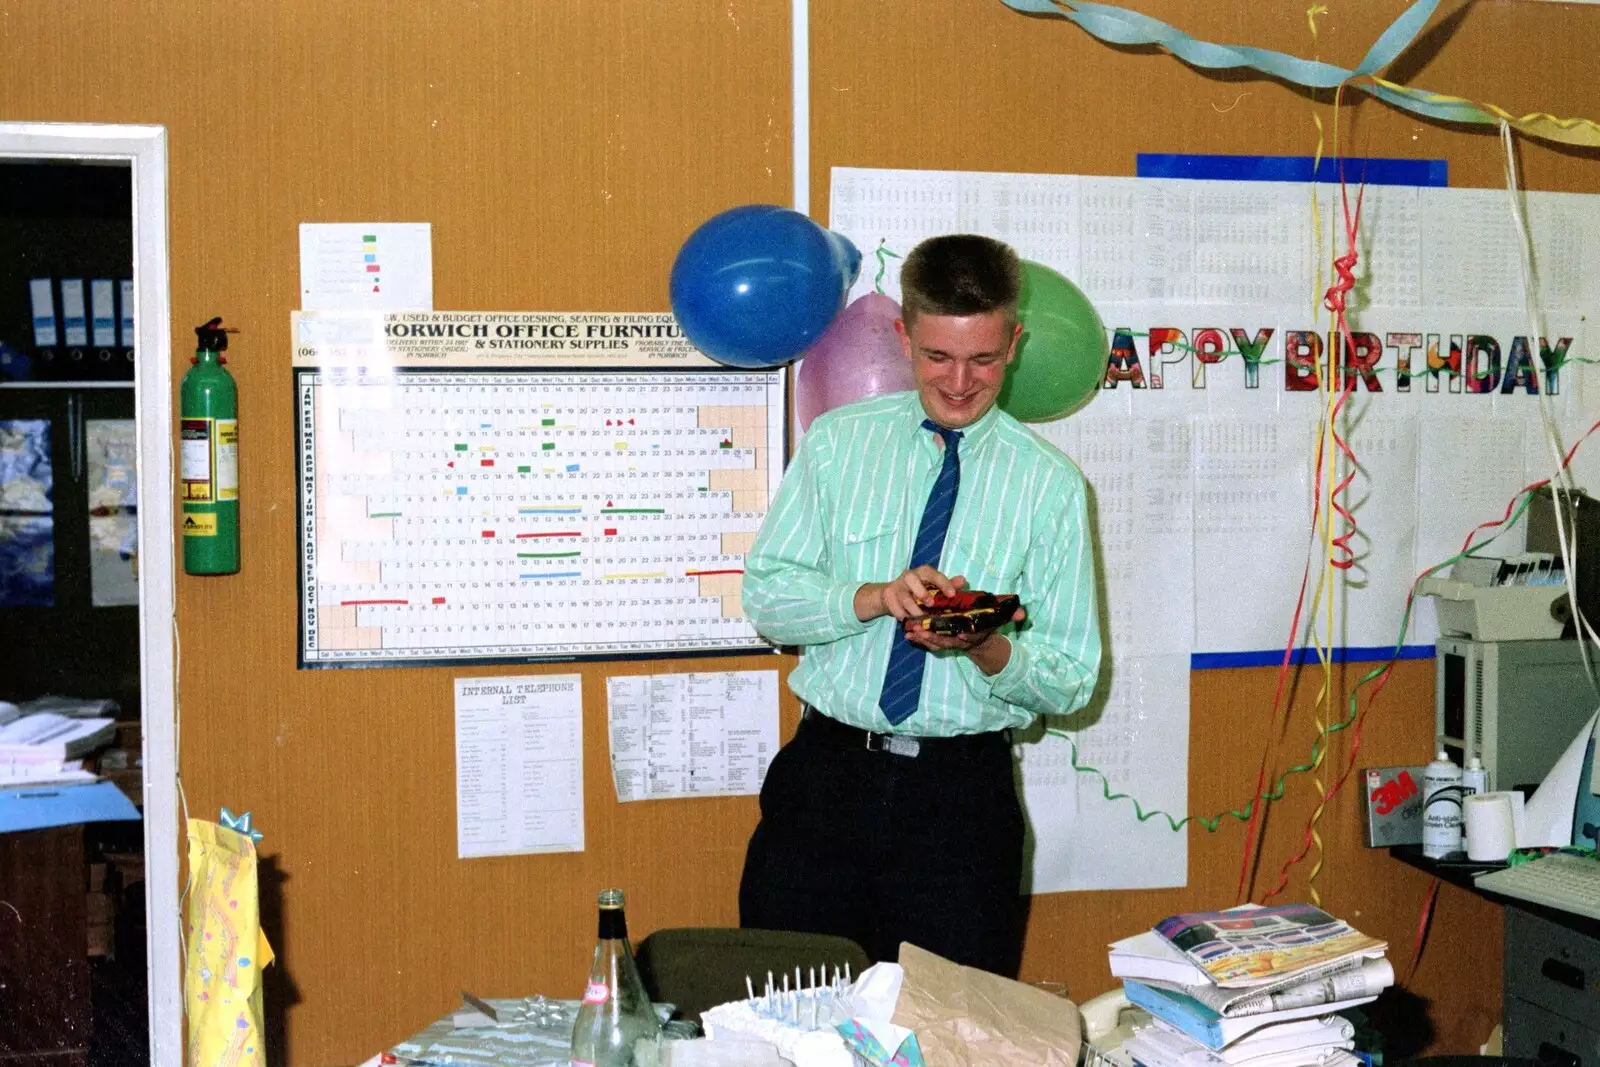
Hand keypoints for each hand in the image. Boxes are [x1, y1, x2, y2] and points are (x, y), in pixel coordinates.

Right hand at [879, 567, 964, 621]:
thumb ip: (949, 585)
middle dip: (922, 592)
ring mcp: (897, 585)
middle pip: (912, 579)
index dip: (944, 584)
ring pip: (904, 596)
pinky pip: (893, 606)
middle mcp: (909, 576)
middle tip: (931, 604)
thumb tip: (963, 581)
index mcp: (923, 572)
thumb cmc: (920, 590)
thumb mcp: (935, 587)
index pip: (934, 575)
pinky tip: (907, 620)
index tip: (952, 595)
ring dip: (913, 609)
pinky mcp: (888, 595)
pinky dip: (900, 613)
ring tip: (921, 618)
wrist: (894, 594)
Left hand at [903, 605, 1025, 674]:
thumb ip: (1010, 616)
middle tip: (922, 631)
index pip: (969, 636)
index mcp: (973, 634)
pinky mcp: (939, 641)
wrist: (979, 641)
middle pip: (947, 641)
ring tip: (910, 632)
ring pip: (934, 642)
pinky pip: (927, 642)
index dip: (963, 637)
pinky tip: (907, 634)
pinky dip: (918, 639)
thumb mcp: (998, 620)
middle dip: (934, 637)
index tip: (959, 634)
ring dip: (922, 638)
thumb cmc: (986, 626)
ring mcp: (948, 642)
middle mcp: (959, 640)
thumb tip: (1023, 613)